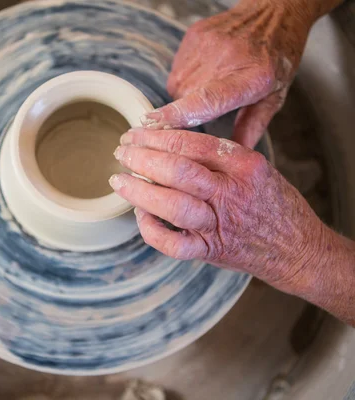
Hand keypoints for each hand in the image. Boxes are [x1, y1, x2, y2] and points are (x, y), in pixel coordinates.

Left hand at [109, 128, 327, 287]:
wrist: (298, 248)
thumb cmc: (272, 204)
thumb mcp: (256, 168)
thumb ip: (219, 157)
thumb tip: (169, 144)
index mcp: (244, 165)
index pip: (192, 143)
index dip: (157, 137)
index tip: (136, 134)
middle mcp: (231, 192)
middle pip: (178, 170)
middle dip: (141, 159)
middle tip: (121, 153)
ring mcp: (220, 224)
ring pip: (172, 204)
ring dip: (139, 191)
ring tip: (119, 180)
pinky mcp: (211, 250)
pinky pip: (174, 244)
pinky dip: (151, 230)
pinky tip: (140, 216)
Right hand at [143, 0, 316, 147]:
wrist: (272, 13)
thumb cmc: (276, 57)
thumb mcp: (274, 97)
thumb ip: (252, 127)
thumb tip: (235, 156)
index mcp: (251, 79)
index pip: (209, 99)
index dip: (180, 113)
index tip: (154, 123)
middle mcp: (225, 60)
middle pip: (187, 99)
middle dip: (190, 111)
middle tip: (212, 105)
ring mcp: (206, 45)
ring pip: (178, 86)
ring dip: (188, 93)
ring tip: (212, 82)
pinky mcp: (193, 37)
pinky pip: (177, 70)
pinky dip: (187, 76)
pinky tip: (206, 68)